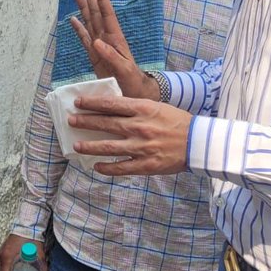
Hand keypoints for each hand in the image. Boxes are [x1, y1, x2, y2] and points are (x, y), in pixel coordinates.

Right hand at [68, 0, 160, 99]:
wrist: (133, 93)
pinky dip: (78, 29)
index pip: (108, 16)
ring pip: (90, 23)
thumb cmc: (132, 82)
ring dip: (84, 9)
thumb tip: (97, 42)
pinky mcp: (94, 56)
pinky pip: (84, 39)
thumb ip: (111, 56)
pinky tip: (73, 19)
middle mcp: (107, 39)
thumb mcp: (124, 70)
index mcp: (116, 40)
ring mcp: (100, 47)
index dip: (102, 0)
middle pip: (97, 15)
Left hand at [70, 93, 191, 175]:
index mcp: (143, 109)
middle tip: (71, 121)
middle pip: (105, 124)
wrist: (199, 143)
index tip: (78, 102)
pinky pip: (121, 168)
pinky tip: (96, 167)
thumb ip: (136, 109)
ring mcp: (141, 147)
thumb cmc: (178, 122)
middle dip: (85, 122)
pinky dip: (107, 168)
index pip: (111, 104)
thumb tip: (112, 109)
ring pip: (108, 147)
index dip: (92, 103)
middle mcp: (139, 127)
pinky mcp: (145, 165)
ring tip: (77, 146)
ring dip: (90, 147)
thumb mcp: (157, 107)